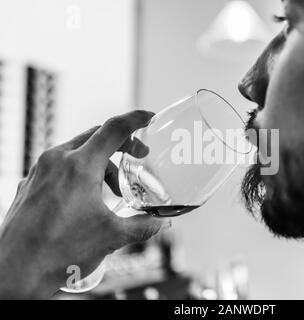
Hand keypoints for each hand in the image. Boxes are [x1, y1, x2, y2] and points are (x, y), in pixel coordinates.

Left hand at [0, 110, 170, 298]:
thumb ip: (143, 225)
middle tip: (137, 158)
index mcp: (79, 166)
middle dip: (121, 145)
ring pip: (77, 151)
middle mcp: (56, 161)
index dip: (136, 120)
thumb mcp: (111, 237)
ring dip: (101, 163)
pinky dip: (80, 173)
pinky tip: (86, 199)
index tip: (148, 118)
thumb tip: (161, 221)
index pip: (114, 129)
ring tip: (112, 191)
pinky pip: (60, 166)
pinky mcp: (30, 184)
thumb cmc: (58, 253)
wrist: (14, 273)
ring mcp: (39, 172)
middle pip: (96, 136)